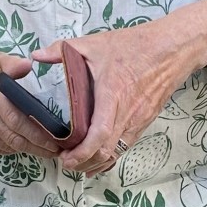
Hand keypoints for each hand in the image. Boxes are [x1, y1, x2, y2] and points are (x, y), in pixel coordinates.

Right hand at [0, 2, 63, 157]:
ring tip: (41, 148)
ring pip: (3, 146)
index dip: (38, 135)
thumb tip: (29, 66)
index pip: (18, 121)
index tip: (54, 142)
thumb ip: (10, 63)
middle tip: (54, 151)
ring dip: (23, 149)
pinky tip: (18, 144)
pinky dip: (6, 148)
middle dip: (36, 148)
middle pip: (13, 139)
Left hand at [32, 0, 206, 176]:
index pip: (98, 135)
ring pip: (117, 153)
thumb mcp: (94, 43)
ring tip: (79, 161)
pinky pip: (126, 146)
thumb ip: (62, 49)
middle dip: (84, 163)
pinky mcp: (145, 121)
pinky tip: (100, 155)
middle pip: (106, 152)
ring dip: (97, 162)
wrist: (170, 49)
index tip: (65, 158)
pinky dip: (111, 155)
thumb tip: (36, 56)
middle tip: (65, 161)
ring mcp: (138, 120)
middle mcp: (127, 113)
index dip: (81, 153)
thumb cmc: (132, 46)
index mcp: (112, 95)